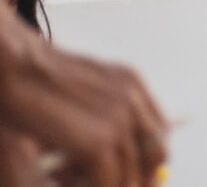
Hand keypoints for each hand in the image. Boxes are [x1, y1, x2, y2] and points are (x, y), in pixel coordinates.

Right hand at [0, 7, 168, 186]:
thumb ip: (101, 116)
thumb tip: (118, 159)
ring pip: (133, 174)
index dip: (146, 160)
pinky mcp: (98, 142)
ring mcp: (119, 120)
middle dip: (138, 178)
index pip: (159, 132)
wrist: (11, 63)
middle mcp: (132, 100)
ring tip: (71, 180)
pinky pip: (108, 181)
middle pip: (156, 155)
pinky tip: (66, 182)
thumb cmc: (31, 79)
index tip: (130, 175)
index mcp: (131, 84)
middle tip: (109, 185)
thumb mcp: (79, 93)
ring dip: (110, 185)